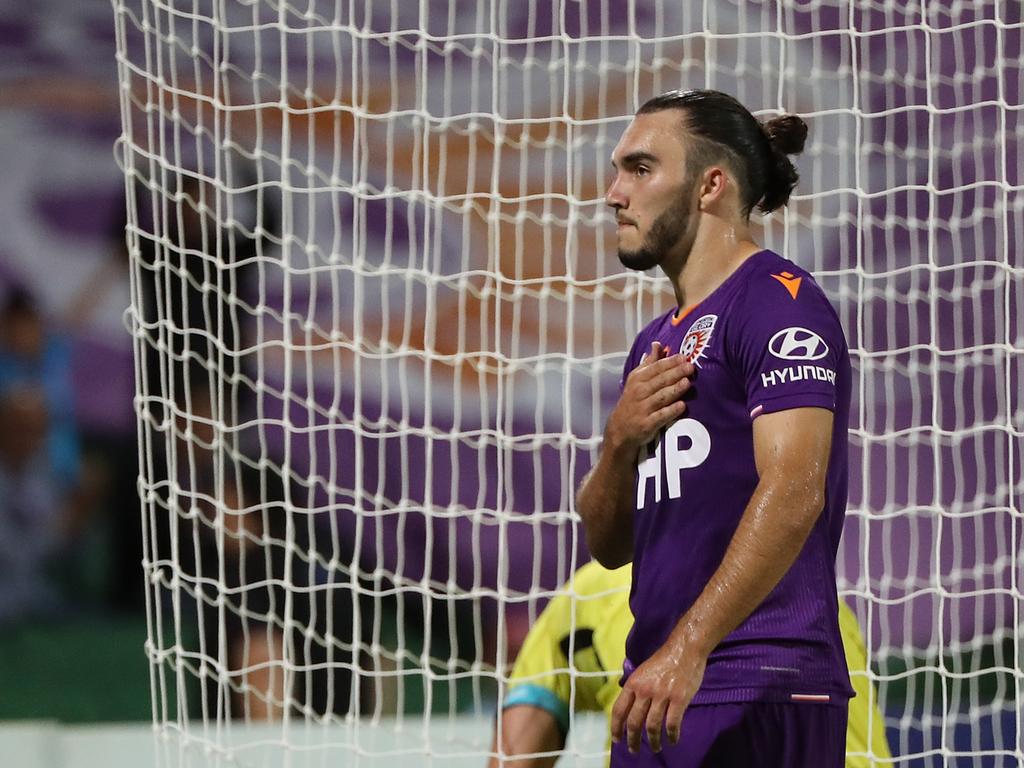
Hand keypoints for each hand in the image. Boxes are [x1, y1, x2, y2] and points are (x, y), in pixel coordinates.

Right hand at [605, 342, 694, 454]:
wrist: (619, 429)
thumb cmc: (632, 400)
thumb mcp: (635, 380)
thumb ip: (648, 363)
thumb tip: (657, 344)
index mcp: (637, 379)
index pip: (655, 368)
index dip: (670, 362)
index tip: (684, 356)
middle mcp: (639, 392)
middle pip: (660, 381)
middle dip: (675, 373)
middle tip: (690, 367)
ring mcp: (642, 409)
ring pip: (661, 397)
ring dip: (674, 390)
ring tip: (687, 383)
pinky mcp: (646, 424)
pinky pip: (661, 416)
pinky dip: (671, 411)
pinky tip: (682, 406)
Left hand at [609, 634, 706, 753]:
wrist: (684, 649)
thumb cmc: (664, 660)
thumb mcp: (642, 671)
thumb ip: (636, 688)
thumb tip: (629, 706)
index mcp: (633, 683)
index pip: (619, 710)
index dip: (616, 727)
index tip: (617, 739)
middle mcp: (645, 690)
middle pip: (634, 722)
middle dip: (632, 740)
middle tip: (633, 750)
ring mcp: (662, 695)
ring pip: (652, 726)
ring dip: (653, 741)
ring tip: (655, 748)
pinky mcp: (679, 699)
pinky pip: (672, 723)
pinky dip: (672, 735)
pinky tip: (672, 740)